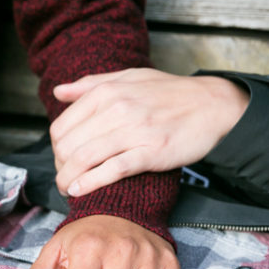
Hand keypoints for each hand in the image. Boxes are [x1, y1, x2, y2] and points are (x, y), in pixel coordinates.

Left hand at [50, 69, 248, 196]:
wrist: (213, 105)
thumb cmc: (169, 93)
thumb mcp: (129, 78)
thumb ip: (90, 85)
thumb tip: (58, 92)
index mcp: (106, 93)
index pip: (61, 127)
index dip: (56, 148)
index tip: (61, 158)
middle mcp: (116, 110)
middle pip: (68, 146)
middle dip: (60, 167)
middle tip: (64, 176)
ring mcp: (134, 131)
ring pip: (84, 159)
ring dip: (68, 179)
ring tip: (66, 189)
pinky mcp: (151, 153)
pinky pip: (112, 170)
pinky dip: (90, 183)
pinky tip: (79, 190)